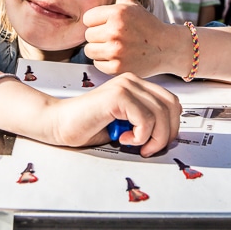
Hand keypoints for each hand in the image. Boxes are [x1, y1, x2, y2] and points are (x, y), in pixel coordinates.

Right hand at [51, 73, 181, 156]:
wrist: (59, 123)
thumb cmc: (86, 125)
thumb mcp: (125, 124)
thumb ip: (145, 122)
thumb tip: (167, 134)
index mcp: (135, 85)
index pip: (171, 102)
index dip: (171, 126)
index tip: (158, 143)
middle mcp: (132, 81)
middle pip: (171, 106)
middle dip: (166, 134)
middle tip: (150, 148)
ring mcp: (125, 86)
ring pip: (161, 114)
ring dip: (153, 138)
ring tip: (136, 144)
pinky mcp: (118, 95)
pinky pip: (146, 119)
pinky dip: (140, 135)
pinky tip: (123, 138)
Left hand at [83, 0, 174, 76]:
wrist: (166, 47)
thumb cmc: (145, 23)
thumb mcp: (131, 1)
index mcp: (117, 12)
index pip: (88, 19)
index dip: (98, 22)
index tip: (112, 24)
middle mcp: (116, 30)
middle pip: (88, 36)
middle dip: (100, 36)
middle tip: (117, 36)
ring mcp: (118, 50)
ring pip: (90, 51)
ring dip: (101, 50)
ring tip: (117, 46)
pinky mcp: (119, 67)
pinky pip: (98, 65)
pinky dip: (107, 64)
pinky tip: (120, 57)